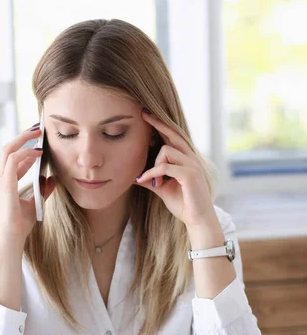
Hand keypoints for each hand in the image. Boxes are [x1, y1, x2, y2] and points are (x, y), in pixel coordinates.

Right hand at [0, 123, 54, 244]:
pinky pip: (12, 160)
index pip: (13, 158)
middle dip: (23, 136)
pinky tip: (38, 153)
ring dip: (24, 139)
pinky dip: (25, 153)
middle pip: (8, 148)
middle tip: (39, 128)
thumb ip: (42, 190)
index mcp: (4, 182)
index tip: (39, 140)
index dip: (26, 147)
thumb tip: (52, 179)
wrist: (12, 237)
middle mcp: (0, 178)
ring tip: (39, 134)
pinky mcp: (4, 183)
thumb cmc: (19, 224)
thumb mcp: (35, 203)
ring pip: (8, 149)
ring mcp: (0, 179)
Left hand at [134, 110, 215, 228]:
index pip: (173, 136)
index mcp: (186, 159)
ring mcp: (192, 165)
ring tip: (149, 180)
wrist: (198, 220)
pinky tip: (144, 180)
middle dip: (157, 123)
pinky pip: (164, 167)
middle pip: (173, 134)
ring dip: (153, 166)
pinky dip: (152, 173)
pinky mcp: (190, 175)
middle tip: (143, 114)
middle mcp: (191, 158)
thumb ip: (152, 179)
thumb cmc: (184, 204)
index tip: (147, 115)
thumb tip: (136, 175)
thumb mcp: (163, 189)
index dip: (161, 125)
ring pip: (166, 151)